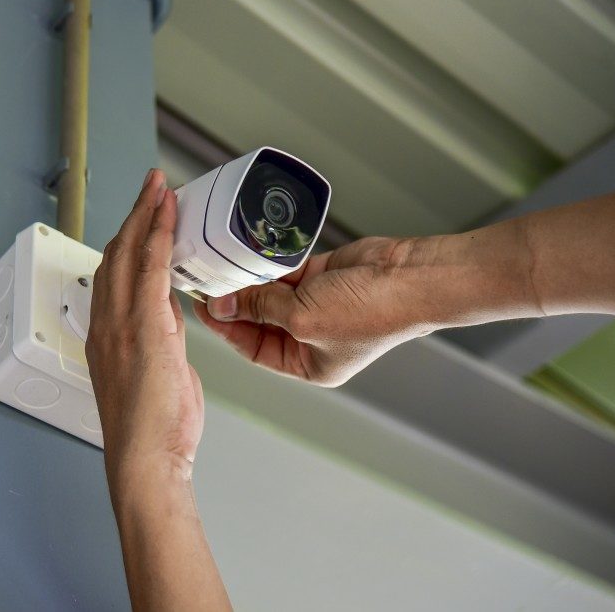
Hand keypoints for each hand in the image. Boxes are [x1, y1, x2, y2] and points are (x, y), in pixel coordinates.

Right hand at [86, 168, 203, 484]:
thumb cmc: (154, 429)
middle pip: (116, 254)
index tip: (143, 216)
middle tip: (151, 186)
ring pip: (129, 254)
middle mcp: (106, 324)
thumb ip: (163, 338)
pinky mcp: (143, 328)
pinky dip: (158, 238)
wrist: (146, 460)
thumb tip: (172, 315)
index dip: (128, 239)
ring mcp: (120, 325)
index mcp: (107, 335)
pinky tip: (167, 216)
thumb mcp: (160, 372)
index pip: (115, 273)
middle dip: (135, 215)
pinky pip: (150, 270)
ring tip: (159, 189)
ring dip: (145, 216)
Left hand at [193, 236, 430, 386]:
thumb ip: (259, 308)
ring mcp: (317, 306)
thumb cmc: (371, 313)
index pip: (252, 347)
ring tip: (222, 263)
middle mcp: (310, 337)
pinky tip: (248, 251)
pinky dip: (269, 262)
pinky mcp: (323, 277)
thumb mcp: (302, 318)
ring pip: (270, 292)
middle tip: (207, 280)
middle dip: (235, 301)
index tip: (204, 306)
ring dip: (250, 279)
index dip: (226, 327)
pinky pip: (286, 271)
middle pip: (258, 319)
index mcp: (308, 364)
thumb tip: (221, 304)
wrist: (409, 277)